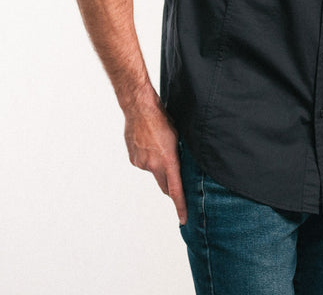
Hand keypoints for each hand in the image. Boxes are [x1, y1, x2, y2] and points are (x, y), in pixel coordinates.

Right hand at [123, 92, 187, 224]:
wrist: (140, 109)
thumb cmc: (162, 119)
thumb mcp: (177, 137)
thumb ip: (178, 155)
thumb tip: (181, 166)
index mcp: (168, 161)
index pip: (176, 190)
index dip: (180, 206)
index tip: (184, 219)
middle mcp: (153, 165)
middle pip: (165, 185)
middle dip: (172, 187)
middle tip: (178, 182)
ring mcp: (141, 163)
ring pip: (154, 172)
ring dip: (159, 165)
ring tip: (160, 146)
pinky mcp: (133, 159)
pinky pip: (145, 164)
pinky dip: (149, 159)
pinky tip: (150, 144)